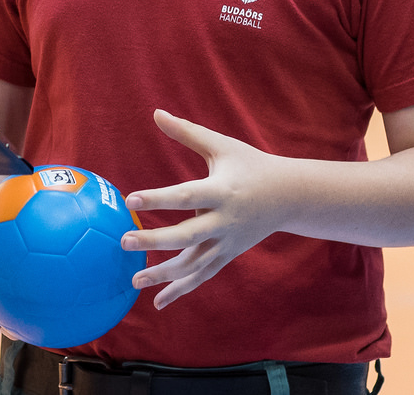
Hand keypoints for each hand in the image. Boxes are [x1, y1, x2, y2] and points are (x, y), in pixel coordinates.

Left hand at [120, 109, 289, 308]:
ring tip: (133, 281)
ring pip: (194, 264)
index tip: (131, 199)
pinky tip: (158, 302)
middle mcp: (224, 221)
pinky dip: (181, 290)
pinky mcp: (228, 255)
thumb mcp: (221, 145)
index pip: (186, 196)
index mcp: (221, 191)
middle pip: (187, 236)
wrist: (289, 196)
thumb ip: (187, 132)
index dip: (159, 198)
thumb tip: (156, 112)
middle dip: (155, 241)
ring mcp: (227, 242)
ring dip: (163, 274)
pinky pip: (202, 276)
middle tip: (124, 242)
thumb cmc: (249, 165)